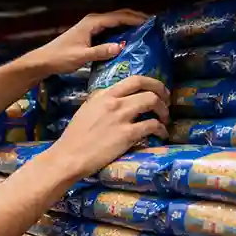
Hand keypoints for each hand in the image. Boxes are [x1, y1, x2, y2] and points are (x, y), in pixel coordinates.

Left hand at [28, 10, 148, 74]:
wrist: (43, 61)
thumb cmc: (60, 57)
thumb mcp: (82, 56)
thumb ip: (100, 51)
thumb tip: (120, 47)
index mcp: (92, 23)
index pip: (118, 17)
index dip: (135, 19)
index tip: (150, 22)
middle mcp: (92, 21)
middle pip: (118, 16)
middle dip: (134, 19)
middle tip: (151, 25)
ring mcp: (90, 27)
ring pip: (113, 22)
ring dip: (127, 25)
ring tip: (143, 31)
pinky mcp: (88, 34)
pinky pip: (108, 29)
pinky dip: (119, 31)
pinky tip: (127, 40)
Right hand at [44, 75, 169, 180]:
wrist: (69, 156)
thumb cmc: (74, 137)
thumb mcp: (85, 111)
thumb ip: (100, 101)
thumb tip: (113, 97)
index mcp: (103, 95)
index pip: (134, 80)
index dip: (151, 83)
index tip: (156, 90)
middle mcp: (114, 102)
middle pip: (148, 88)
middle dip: (162, 93)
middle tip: (166, 102)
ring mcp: (121, 117)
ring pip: (153, 102)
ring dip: (163, 111)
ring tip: (164, 119)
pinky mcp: (128, 134)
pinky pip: (153, 125)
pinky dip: (161, 129)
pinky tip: (162, 134)